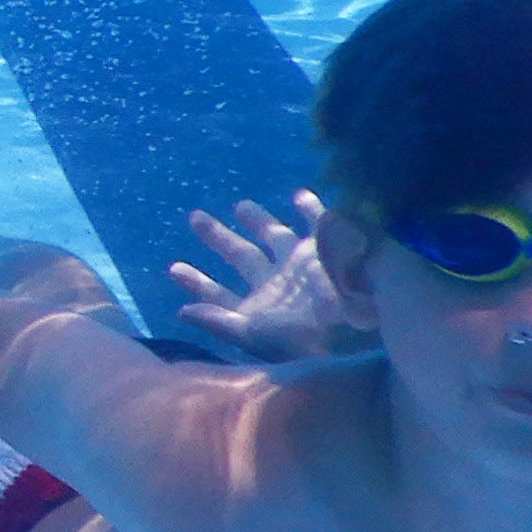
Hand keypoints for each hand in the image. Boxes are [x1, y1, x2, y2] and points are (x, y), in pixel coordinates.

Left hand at [168, 190, 355, 361]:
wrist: (358, 327)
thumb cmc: (305, 336)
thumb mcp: (254, 333)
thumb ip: (219, 321)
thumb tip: (181, 312)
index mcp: (258, 307)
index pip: (219, 295)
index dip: (197, 283)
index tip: (173, 268)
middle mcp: (277, 284)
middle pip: (241, 256)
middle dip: (219, 238)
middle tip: (195, 217)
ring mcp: (301, 265)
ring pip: (274, 236)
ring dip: (258, 220)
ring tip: (239, 205)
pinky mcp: (326, 249)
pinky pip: (317, 223)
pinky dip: (310, 209)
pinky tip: (299, 195)